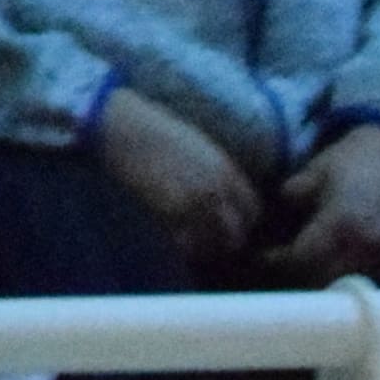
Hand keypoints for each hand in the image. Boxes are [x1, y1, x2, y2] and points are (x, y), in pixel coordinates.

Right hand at [91, 88, 264, 266]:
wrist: (128, 131)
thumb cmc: (159, 133)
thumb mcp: (202, 148)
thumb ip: (218, 171)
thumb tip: (224, 191)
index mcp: (227, 171)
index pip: (252, 209)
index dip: (244, 221)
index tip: (232, 225)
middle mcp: (216, 189)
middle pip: (237, 231)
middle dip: (229, 240)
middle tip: (215, 244)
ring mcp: (193, 203)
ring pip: (214, 242)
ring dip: (207, 249)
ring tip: (197, 249)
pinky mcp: (168, 212)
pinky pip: (186, 243)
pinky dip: (185, 249)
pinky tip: (178, 245)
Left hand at [254, 123, 379, 284]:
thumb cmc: (355, 158)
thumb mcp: (316, 170)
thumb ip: (292, 196)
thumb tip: (275, 214)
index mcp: (341, 222)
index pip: (301, 259)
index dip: (278, 260)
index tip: (265, 254)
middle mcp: (366, 243)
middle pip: (323, 279)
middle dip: (300, 273)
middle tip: (285, 262)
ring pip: (345, 281)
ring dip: (325, 277)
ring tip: (309, 262)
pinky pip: (365, 274)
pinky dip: (347, 271)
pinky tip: (336, 257)